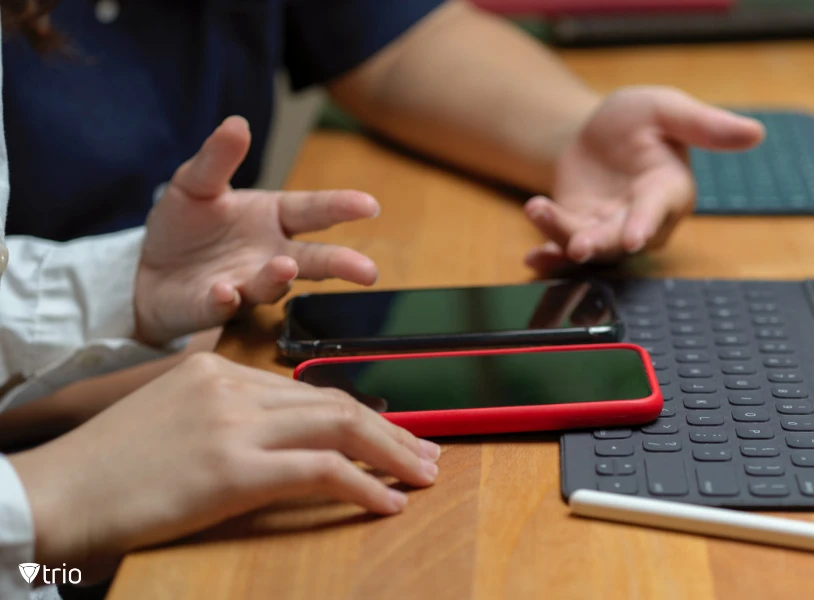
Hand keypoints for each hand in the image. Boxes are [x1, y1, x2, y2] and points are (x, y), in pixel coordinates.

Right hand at [8, 353, 440, 570]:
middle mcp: (231, 386)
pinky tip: (386, 502)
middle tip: (427, 454)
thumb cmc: (108, 469)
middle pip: (335, 402)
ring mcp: (233, 425)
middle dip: (392, 429)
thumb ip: (225, 417)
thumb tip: (282, 439)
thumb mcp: (171, 421)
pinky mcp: (232, 469)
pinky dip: (364, 486)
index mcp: (216, 369)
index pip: (308, 391)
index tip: (391, 434)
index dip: (360, 413)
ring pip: (340, 426)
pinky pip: (321, 470)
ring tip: (423, 476)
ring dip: (393, 452)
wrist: (54, 493)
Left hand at [135, 116, 381, 345]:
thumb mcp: (195, 183)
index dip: (341, 207)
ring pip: (273, 285)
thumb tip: (237, 123)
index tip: (370, 205)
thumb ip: (217, 158)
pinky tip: (224, 291)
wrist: (146, 272)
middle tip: (368, 271)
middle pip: (314, 259)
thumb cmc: (184, 226)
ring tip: (285, 266)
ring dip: (278, 277)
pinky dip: (226, 299)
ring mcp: (248, 284)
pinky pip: (226, 305)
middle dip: (341, 264)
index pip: (313, 211)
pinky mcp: (217, 307)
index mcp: (273, 218)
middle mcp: (271, 254)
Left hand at [523, 86, 763, 271]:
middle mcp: (641, 219)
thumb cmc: (642, 120)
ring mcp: (610, 230)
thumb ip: (705, 124)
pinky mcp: (581, 232)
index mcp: (668, 190)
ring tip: (538, 209)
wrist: (599, 131)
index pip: (659, 211)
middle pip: (621, 240)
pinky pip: (566, 250)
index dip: (645, 224)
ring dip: (563, 239)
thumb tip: (756, 132)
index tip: (633, 237)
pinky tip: (531, 258)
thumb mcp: (667, 109)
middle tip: (578, 244)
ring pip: (590, 247)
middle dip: (599, 243)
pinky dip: (549, 257)